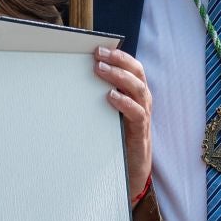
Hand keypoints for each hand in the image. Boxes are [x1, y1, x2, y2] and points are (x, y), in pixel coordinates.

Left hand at [94, 48, 151, 201]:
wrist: (132, 171)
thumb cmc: (119, 139)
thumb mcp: (110, 115)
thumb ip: (101, 99)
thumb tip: (76, 83)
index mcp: (136, 94)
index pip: (133, 67)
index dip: (119, 56)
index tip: (98, 48)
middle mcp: (143, 101)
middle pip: (137, 73)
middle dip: (119, 60)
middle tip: (98, 54)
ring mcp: (143, 116)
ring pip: (138, 89)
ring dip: (119, 76)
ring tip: (101, 69)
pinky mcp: (141, 132)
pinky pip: (136, 113)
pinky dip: (124, 103)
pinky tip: (111, 96)